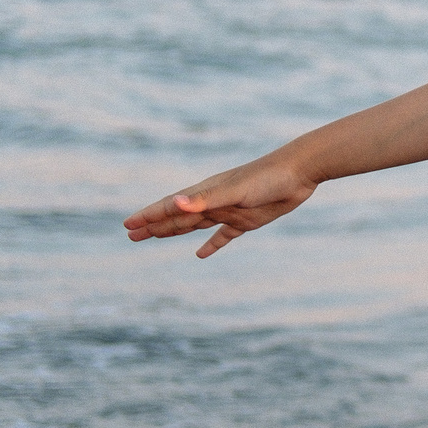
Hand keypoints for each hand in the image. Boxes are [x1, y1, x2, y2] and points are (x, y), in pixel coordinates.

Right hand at [123, 158, 317, 256]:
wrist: (299, 172)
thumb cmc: (267, 177)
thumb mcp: (234, 190)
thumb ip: (205, 198)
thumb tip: (175, 203)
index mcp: (206, 193)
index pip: (171, 206)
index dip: (149, 216)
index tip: (127, 225)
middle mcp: (214, 202)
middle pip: (178, 217)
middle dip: (154, 226)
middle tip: (131, 235)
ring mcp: (229, 211)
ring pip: (195, 225)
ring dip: (175, 231)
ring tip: (154, 237)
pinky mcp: (247, 220)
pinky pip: (224, 236)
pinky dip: (211, 245)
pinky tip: (200, 255)